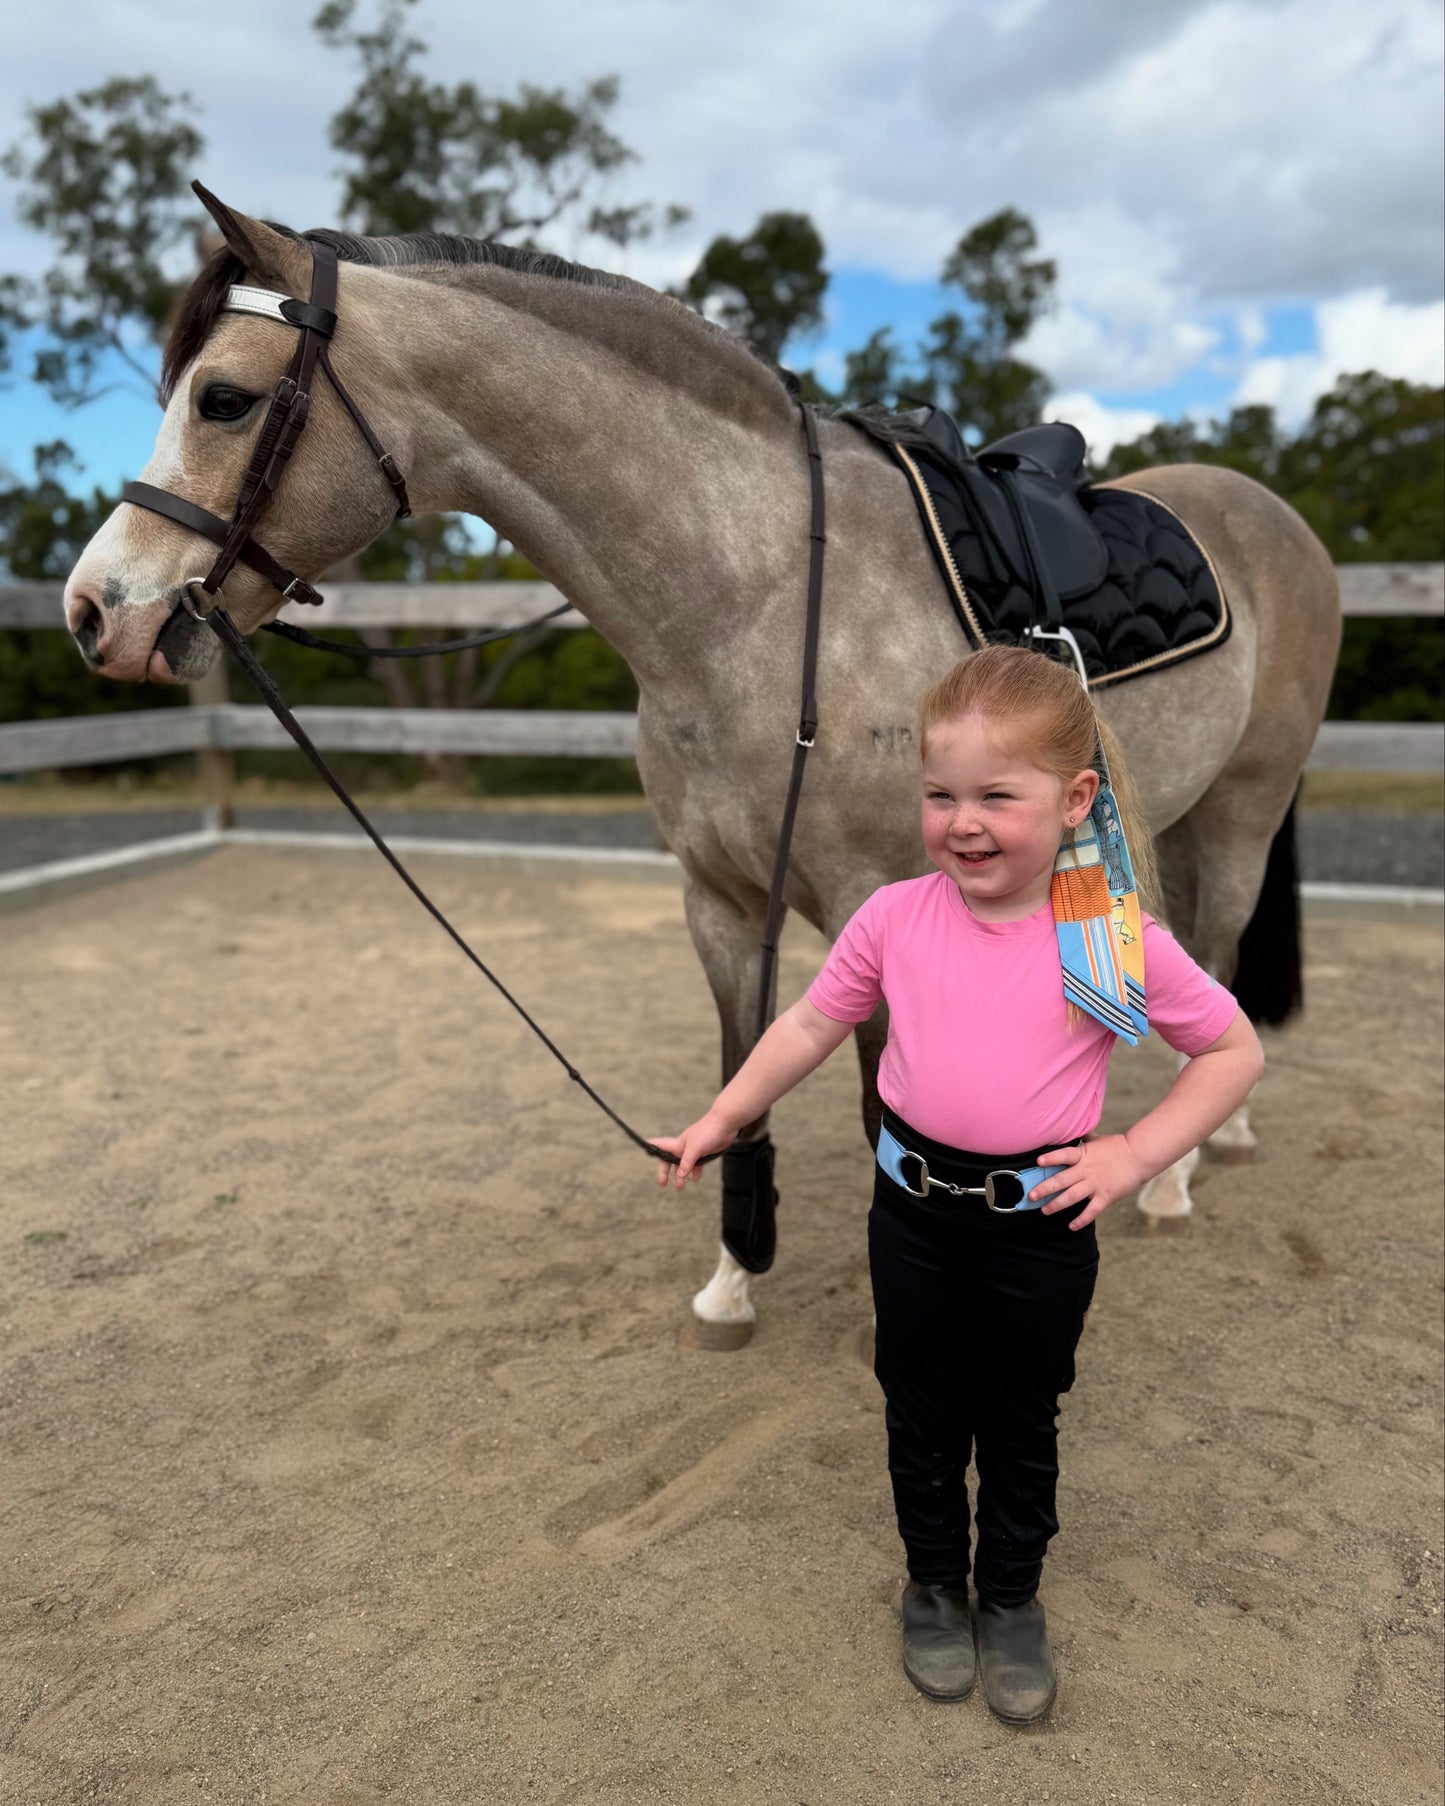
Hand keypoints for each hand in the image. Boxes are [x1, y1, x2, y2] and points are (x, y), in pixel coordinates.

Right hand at [652, 1110, 738, 1188]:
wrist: (726, 1123)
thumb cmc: (708, 1132)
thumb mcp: (695, 1149)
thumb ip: (686, 1162)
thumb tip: (679, 1175)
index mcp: (677, 1144)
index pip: (660, 1146)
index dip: (652, 1148)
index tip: (645, 1150)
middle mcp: (683, 1147)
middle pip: (670, 1160)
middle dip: (665, 1171)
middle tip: (662, 1183)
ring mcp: (694, 1150)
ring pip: (683, 1165)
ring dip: (680, 1175)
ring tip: (680, 1187)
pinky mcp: (704, 1152)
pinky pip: (697, 1164)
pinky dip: (695, 1172)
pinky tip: (696, 1179)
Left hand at [1029, 1134, 1148, 1229]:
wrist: (1139, 1157)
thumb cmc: (1118, 1147)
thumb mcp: (1098, 1140)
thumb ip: (1084, 1138)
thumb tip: (1076, 1129)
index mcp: (1084, 1155)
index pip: (1064, 1155)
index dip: (1051, 1158)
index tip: (1038, 1162)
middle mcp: (1086, 1171)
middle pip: (1061, 1180)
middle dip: (1044, 1188)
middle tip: (1031, 1195)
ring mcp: (1095, 1185)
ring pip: (1071, 1197)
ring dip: (1056, 1205)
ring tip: (1044, 1210)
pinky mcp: (1105, 1197)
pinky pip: (1091, 1211)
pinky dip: (1081, 1220)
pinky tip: (1071, 1226)